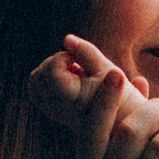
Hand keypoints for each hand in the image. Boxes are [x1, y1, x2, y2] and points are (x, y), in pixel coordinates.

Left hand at [29, 33, 148, 130]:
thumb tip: (67, 38)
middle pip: (37, 76)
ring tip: (74, 73)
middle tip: (77, 67)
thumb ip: (87, 52)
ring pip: (35, 82)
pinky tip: (70, 79)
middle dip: (54, 63)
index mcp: (71, 100)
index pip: (51, 71)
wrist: (124, 121)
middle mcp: (58, 109)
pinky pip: (37, 89)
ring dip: (51, 70)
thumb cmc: (120, 94)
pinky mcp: (52, 111)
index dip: (64, 57)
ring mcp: (53, 112)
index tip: (80, 62)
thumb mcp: (110, 70)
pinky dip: (49, 79)